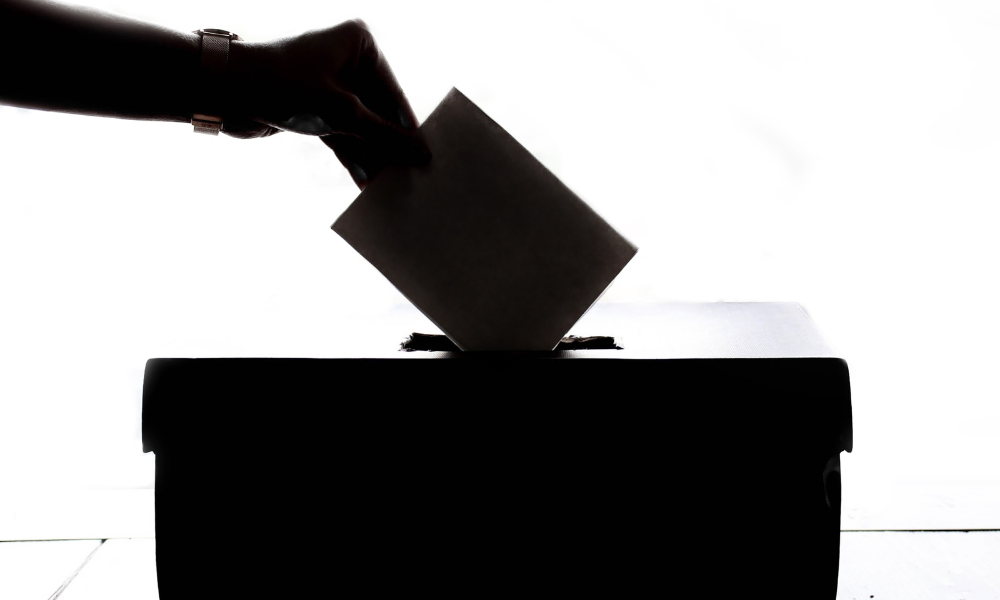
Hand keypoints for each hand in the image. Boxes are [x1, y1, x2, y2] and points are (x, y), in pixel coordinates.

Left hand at [227, 20, 428, 188]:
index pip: (394, 93)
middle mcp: (347, 59)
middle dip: (389, 147)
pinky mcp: (315, 107)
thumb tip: (421, 154)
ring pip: (361, 126)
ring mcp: (331, 85)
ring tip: (389, 186)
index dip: (408, 129)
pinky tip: (366, 182)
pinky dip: (352, 156)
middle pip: (379, 111)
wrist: (224, 91)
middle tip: (409, 178)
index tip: (425, 159)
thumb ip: (384, 136)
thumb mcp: (342, 115)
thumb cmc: (283, 86)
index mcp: (360, 44)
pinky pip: (343, 134)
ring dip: (372, 156)